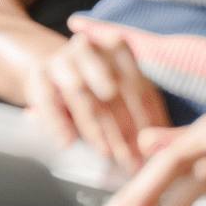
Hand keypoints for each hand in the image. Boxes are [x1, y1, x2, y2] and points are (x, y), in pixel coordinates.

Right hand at [25, 15, 170, 172]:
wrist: (53, 68)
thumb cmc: (95, 83)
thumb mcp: (122, 87)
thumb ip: (141, 108)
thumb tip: (166, 142)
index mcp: (116, 48)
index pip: (137, 84)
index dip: (147, 118)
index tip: (153, 148)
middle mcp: (90, 48)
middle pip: (110, 88)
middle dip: (122, 127)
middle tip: (132, 158)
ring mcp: (62, 59)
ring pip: (79, 92)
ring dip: (93, 127)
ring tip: (106, 153)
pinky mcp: (39, 73)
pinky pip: (47, 99)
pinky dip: (57, 122)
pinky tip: (67, 142)